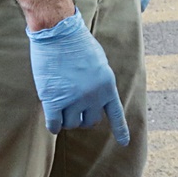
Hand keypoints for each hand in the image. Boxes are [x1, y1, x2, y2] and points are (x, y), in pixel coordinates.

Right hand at [26, 11, 129, 143]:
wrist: (59, 33)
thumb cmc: (78, 44)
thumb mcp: (99, 63)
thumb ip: (99, 83)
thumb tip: (94, 100)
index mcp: (108, 86)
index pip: (116, 114)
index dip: (120, 130)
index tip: (124, 143)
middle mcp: (93, 96)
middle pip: (90, 122)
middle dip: (83, 118)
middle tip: (74, 109)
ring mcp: (73, 99)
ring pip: (71, 124)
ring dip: (66, 119)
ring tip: (61, 106)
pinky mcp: (53, 99)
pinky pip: (55, 124)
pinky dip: (54, 125)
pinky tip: (52, 122)